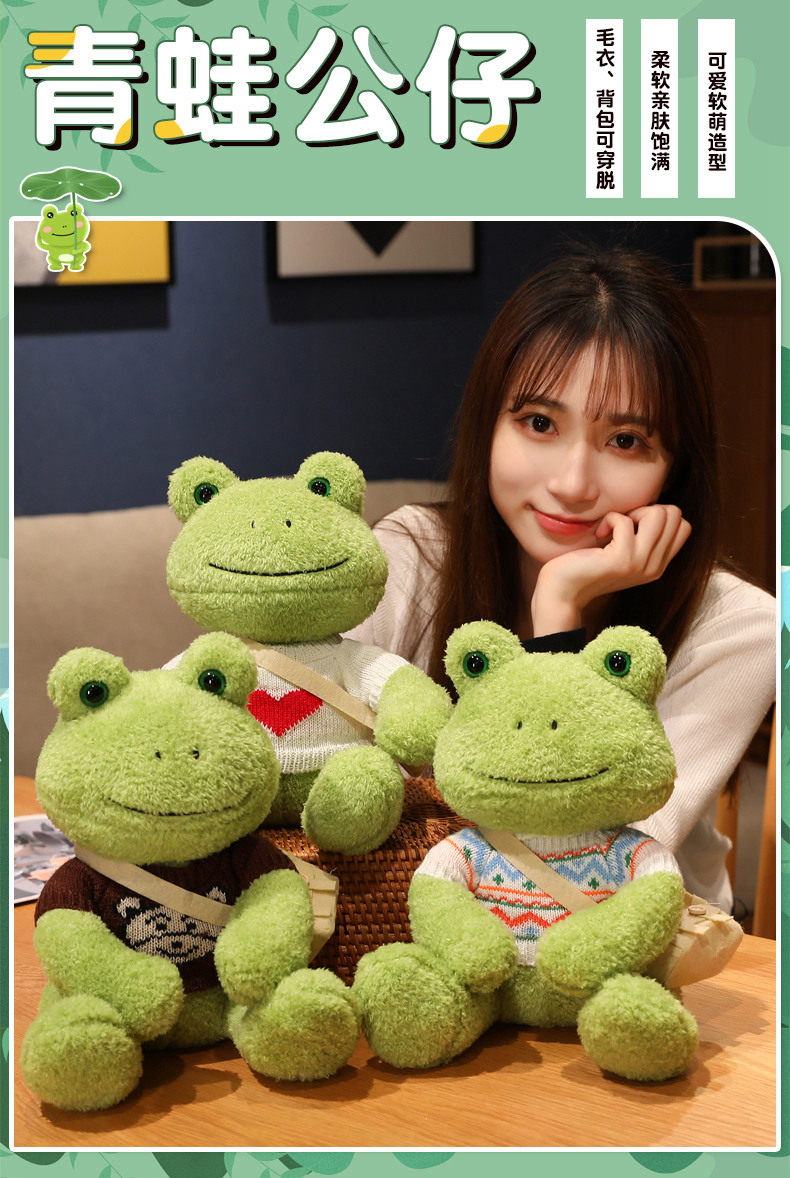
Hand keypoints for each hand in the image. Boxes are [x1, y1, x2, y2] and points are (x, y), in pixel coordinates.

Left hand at [531, 504, 690, 634]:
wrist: (562, 591)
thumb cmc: (587, 566)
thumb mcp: (623, 553)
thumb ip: (642, 539)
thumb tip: (655, 508)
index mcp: (658, 565)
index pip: (684, 526)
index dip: (659, 515)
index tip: (634, 525)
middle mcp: (655, 567)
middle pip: (675, 515)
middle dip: (647, 509)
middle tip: (622, 524)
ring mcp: (640, 564)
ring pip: (659, 514)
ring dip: (632, 512)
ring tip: (613, 527)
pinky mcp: (621, 560)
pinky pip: (625, 521)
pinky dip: (610, 518)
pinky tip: (599, 533)